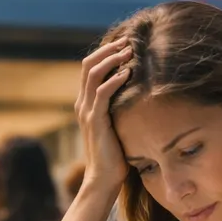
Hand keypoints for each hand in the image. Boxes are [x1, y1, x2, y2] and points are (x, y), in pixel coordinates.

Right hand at [75, 38, 133, 192]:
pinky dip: (115, 80)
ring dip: (112, 59)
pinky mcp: (95, 121)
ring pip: (93, 74)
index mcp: (86, 103)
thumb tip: (139, 96)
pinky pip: (102, 93)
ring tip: (130, 52)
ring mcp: (87, 112)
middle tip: (128, 41)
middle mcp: (82, 104)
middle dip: (108, 50)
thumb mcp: (116, 126)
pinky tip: (129, 73)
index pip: (89, 68)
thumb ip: (120, 110)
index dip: (105, 52)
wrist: (103, 178)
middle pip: (88, 65)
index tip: (124, 44)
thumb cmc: (114, 155)